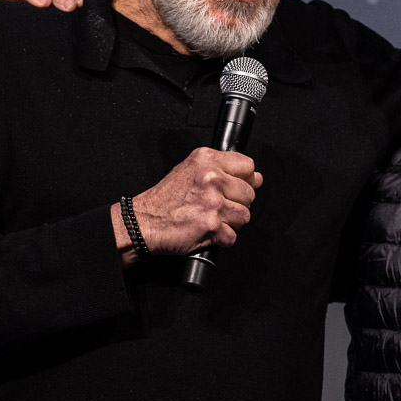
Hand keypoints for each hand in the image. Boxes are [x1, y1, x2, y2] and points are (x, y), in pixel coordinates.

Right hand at [111, 148, 263, 264]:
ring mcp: (213, 202)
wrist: (143, 222)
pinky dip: (222, 239)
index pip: (248, 166)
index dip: (245, 180)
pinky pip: (232, 236)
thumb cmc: (165, 199)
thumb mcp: (190, 169)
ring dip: (231, 223)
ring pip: (245, 216)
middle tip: (218, 207)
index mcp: (207, 160)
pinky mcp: (212, 226)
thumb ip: (222, 169)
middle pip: (249, 193)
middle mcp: (211, 179)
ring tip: (212, 219)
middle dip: (237, 204)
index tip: (235, 187)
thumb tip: (256, 177)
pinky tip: (208, 231)